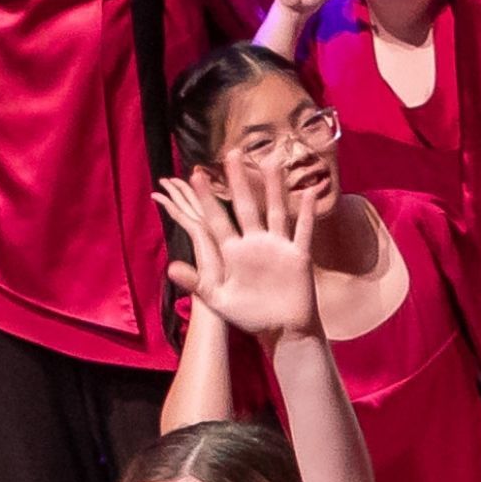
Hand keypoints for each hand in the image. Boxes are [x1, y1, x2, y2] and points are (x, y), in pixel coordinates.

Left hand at [162, 160, 320, 343]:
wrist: (281, 329)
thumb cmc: (248, 314)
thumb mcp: (218, 298)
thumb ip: (196, 282)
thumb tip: (170, 268)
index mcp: (232, 251)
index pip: (216, 218)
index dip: (206, 197)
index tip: (195, 174)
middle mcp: (254, 243)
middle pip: (245, 205)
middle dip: (238, 180)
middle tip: (232, 153)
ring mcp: (278, 247)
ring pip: (276, 211)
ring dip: (275, 188)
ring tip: (272, 162)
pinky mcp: (298, 256)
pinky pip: (303, 230)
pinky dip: (307, 212)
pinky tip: (310, 193)